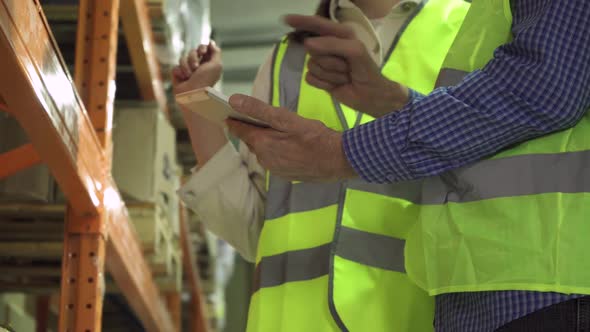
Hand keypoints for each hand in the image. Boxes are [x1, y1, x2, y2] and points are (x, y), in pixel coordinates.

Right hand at [172, 41, 222, 93]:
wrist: (192, 95)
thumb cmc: (206, 81)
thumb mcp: (216, 65)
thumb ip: (216, 52)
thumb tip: (211, 42)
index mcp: (208, 64)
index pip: (203, 49)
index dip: (202, 48)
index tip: (202, 52)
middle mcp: (198, 66)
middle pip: (192, 52)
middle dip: (193, 58)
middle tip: (196, 68)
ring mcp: (187, 70)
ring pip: (183, 58)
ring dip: (187, 67)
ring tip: (190, 76)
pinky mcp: (178, 75)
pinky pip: (176, 67)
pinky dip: (180, 72)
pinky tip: (183, 79)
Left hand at [226, 94, 357, 181]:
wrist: (338, 160)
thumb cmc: (315, 137)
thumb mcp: (286, 118)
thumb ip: (258, 109)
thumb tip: (234, 100)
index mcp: (262, 144)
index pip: (240, 130)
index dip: (233, 121)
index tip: (227, 114)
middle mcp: (265, 160)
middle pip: (252, 142)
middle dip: (252, 131)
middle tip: (253, 119)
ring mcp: (275, 170)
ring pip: (263, 152)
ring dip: (266, 142)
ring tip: (274, 131)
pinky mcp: (285, 175)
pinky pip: (274, 161)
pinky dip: (276, 152)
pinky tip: (288, 145)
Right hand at [284, 15, 408, 116]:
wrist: (370, 95)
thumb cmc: (366, 69)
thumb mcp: (354, 50)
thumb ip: (332, 44)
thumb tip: (307, 43)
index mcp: (338, 35)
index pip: (316, 25)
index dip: (301, 21)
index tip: (286, 19)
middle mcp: (327, 47)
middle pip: (311, 49)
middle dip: (329, 59)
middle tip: (346, 65)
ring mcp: (321, 64)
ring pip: (312, 66)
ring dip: (331, 74)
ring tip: (344, 76)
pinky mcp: (318, 79)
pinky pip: (310, 78)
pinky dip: (324, 84)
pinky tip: (336, 85)